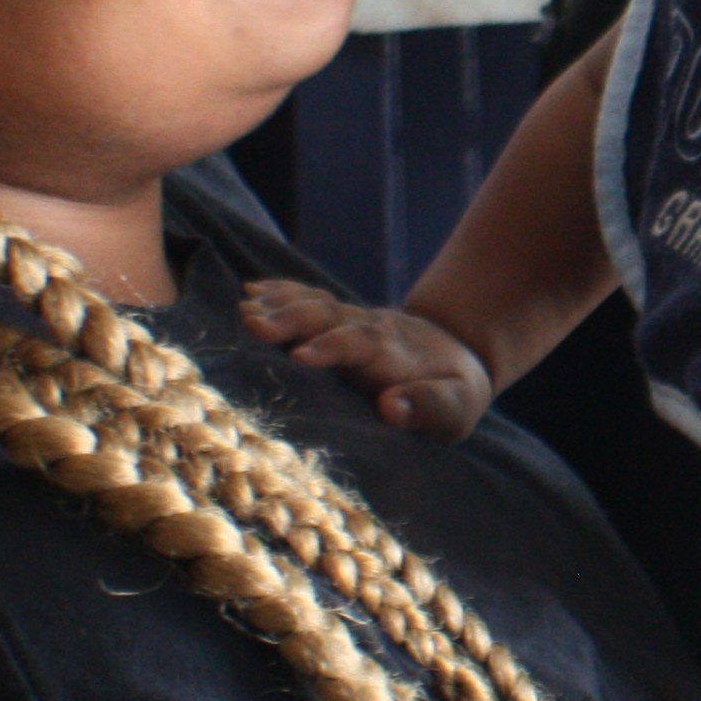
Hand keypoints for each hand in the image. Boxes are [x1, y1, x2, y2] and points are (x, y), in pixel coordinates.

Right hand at [238, 280, 493, 442]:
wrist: (458, 352)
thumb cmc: (454, 393)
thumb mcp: (458, 408)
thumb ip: (430, 406)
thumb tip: (391, 408)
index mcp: (396, 356)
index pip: (362, 345)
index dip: (332, 348)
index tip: (300, 357)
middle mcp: (370, 332)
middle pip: (329, 318)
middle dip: (291, 320)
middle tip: (252, 324)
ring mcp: (352, 322)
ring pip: (315, 306)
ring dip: (278, 306)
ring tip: (242, 310)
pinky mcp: (339, 320)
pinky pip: (309, 300)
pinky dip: (280, 293)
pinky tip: (248, 291)